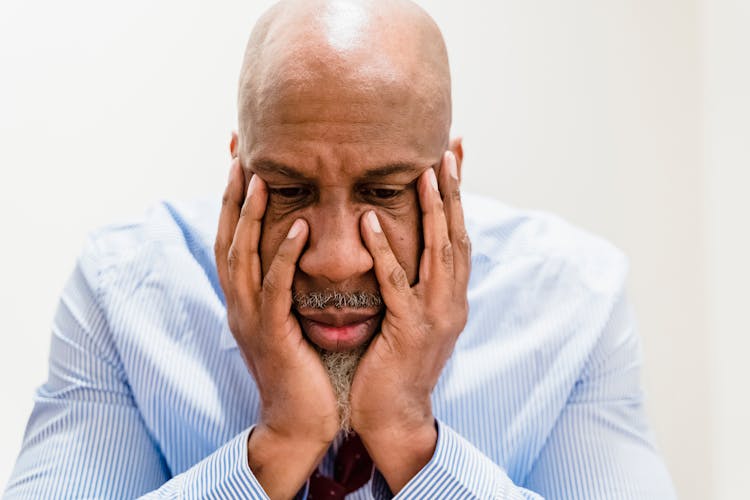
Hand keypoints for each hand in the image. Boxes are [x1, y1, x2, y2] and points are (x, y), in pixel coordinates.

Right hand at [214, 159, 338, 497]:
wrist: (301, 421)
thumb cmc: (304, 369)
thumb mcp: (291, 320)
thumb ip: (289, 287)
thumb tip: (304, 251)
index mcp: (246, 298)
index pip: (235, 238)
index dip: (235, 200)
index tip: (241, 160)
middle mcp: (240, 303)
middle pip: (228, 238)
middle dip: (232, 195)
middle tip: (237, 153)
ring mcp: (251, 319)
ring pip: (242, 258)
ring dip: (250, 216)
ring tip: (260, 177)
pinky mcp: (271, 335)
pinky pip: (274, 289)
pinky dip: (282, 256)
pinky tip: (296, 228)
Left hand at [352, 151, 470, 491]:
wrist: (395, 418)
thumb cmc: (394, 367)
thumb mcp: (411, 319)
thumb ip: (413, 286)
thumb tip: (404, 252)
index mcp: (451, 297)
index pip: (457, 237)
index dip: (456, 199)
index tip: (452, 160)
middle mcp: (452, 301)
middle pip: (456, 236)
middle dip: (454, 192)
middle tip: (449, 151)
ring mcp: (436, 317)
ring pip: (439, 253)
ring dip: (432, 210)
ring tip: (423, 172)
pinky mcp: (411, 332)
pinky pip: (397, 284)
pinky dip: (385, 250)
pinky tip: (371, 220)